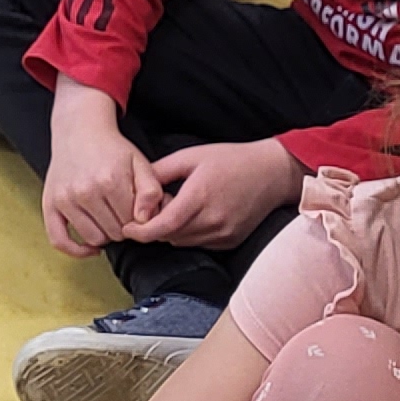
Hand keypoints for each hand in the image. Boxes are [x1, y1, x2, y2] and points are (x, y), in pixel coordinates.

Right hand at [42, 103, 160, 256]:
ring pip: (94, 238)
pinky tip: (90, 247)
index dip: (139, 219)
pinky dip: (76, 250)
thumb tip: (144, 220)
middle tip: (122, 211)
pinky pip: (59, 240)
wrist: (80, 130)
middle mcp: (85, 191)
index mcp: (110, 180)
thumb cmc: (112, 149)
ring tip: (107, 217)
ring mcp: (65, 199)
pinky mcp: (50, 204)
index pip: (133, 222)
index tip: (137, 209)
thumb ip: (151, 191)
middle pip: (115, 232)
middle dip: (123, 226)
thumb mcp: (140, 163)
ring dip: (104, 234)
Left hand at [130, 138, 301, 250]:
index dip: (140, 232)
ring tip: (176, 208)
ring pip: (182, 242)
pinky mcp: (230, 241)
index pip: (162, 226)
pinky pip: (198, 244)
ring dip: (171, 231)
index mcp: (199, 196)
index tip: (127, 229)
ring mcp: (223, 234)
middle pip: (168, 236)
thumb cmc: (231, 160)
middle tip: (154, 208)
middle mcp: (212, 220)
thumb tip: (134, 187)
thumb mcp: (191, 156)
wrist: (272, 173)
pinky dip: (188, 234)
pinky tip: (194, 216)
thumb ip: (160, 171)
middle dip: (154, 227)